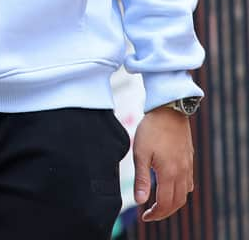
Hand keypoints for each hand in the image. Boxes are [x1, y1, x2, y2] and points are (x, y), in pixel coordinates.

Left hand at [133, 106, 194, 221]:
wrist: (169, 111)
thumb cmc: (151, 130)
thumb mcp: (140, 154)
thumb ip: (141, 179)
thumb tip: (140, 201)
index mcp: (170, 173)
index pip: (166, 203)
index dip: (156, 213)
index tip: (144, 217)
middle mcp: (182, 173)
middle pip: (178, 202)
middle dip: (164, 212)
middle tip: (150, 214)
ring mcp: (188, 166)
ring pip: (184, 194)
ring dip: (173, 203)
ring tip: (158, 204)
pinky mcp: (189, 160)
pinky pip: (188, 183)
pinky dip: (180, 192)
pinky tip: (170, 188)